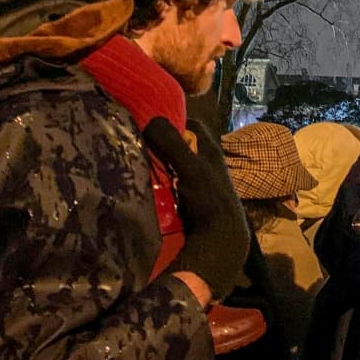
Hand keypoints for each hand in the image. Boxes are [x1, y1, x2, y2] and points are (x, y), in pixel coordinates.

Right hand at [140, 118, 250, 300]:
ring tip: (139, 164)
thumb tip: (151, 120)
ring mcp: (202, 181)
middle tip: (139, 145)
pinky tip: (149, 185)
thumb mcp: (189, 166)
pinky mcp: (194, 198)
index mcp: (211, 149)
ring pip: (176, 164)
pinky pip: (174, 182)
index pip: (191, 124)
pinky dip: (163, 181)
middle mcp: (208, 162)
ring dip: (161, 164)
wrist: (220, 239)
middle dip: (162, 144)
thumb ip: (171, 142)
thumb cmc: (208, 198)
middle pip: (182, 144)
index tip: (150, 123)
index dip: (172, 120)